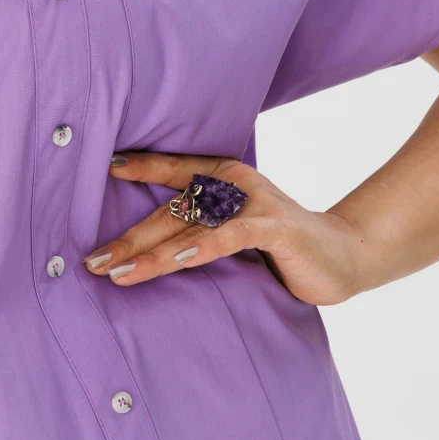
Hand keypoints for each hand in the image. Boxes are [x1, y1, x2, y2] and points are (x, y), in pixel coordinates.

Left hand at [83, 151, 379, 306]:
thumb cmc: (283, 248)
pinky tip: (172, 260)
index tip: (103, 170)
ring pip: (191, 225)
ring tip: (116, 272)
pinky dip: (199, 248)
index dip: (140, 167)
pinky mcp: (275, 227)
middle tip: (92, 260)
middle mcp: (235, 184)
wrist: (346, 256)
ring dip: (150, 251)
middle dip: (128, 238)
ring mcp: (255, 203)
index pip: (173, 171)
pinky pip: (229, 236)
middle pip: (170, 210)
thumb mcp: (238, 232)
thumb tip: (150, 247)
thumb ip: (203, 229)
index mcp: (225, 178)